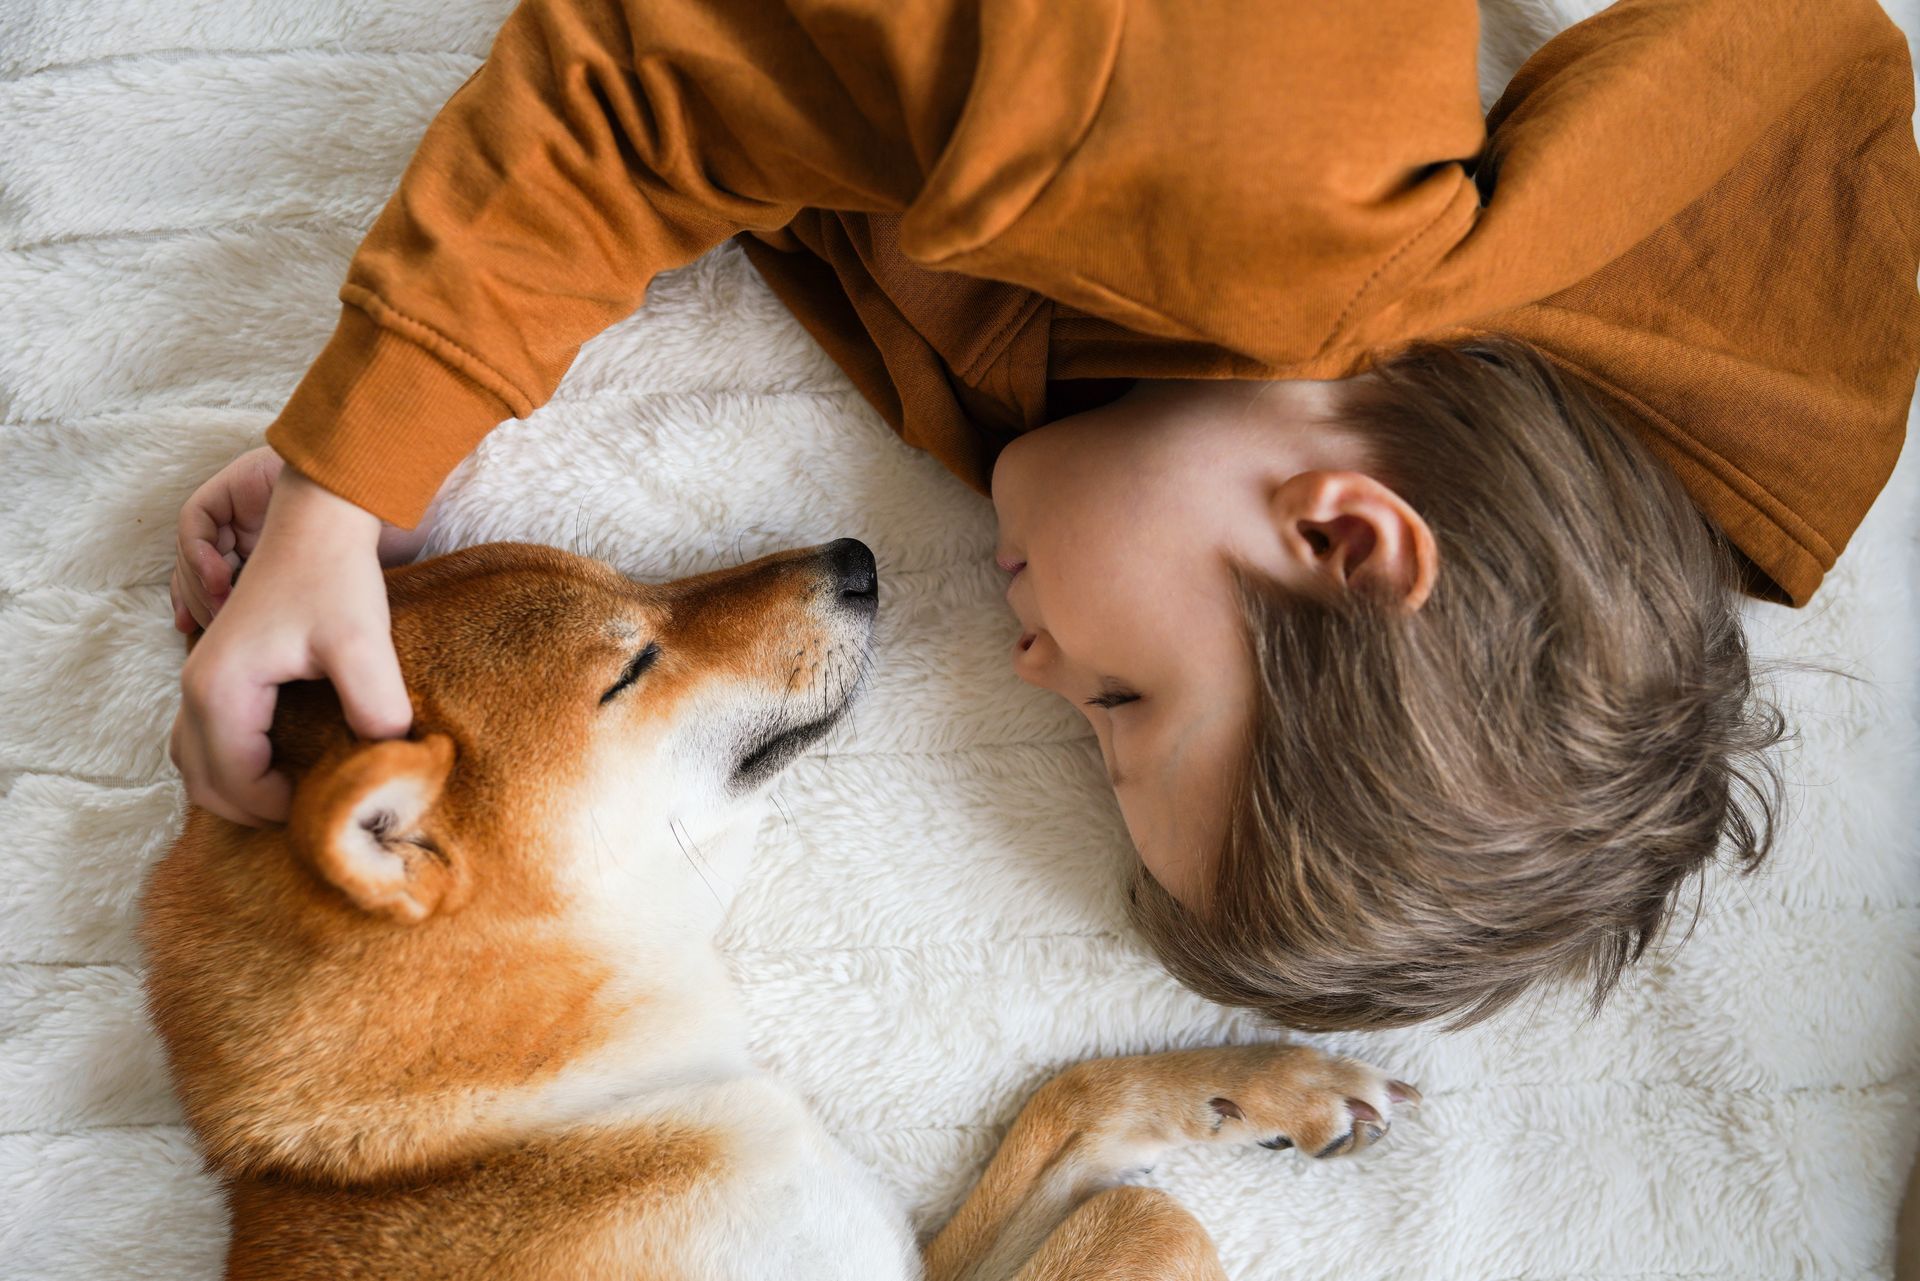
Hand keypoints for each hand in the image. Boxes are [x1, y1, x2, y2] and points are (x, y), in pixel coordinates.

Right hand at [169, 466, 412, 825]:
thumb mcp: (363, 643)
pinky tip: (291, 762)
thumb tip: (389, 764)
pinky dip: (239, 766)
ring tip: (306, 792)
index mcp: (220, 690)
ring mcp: (199, 680)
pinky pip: (211, 741)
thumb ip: (375, 708)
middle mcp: (194, 688)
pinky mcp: (219, 672)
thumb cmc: (336, 576)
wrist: (317, 519)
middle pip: (206, 786)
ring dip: (244, 791)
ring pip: (200, 766)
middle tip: (321, 812)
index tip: (341, 807)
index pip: (239, 786)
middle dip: (259, 811)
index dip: (288, 810)